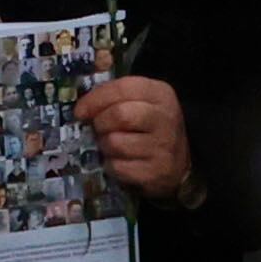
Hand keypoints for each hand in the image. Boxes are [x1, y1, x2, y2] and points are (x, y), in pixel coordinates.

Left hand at [79, 73, 194, 203]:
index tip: (80, 111)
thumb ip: (115, 98)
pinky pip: (117, 167)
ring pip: (115, 143)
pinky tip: (118, 161)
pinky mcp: (155, 173)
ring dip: (104, 145)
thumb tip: (82, 109)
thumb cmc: (150, 126)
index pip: (123, 88)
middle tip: (98, 128)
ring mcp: (162, 147)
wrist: (180, 162)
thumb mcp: (142, 102)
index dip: (95, 99)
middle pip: (120, 115)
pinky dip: (110, 165)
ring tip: (111, 145)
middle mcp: (165, 119)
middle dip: (100, 123)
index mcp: (160, 94)